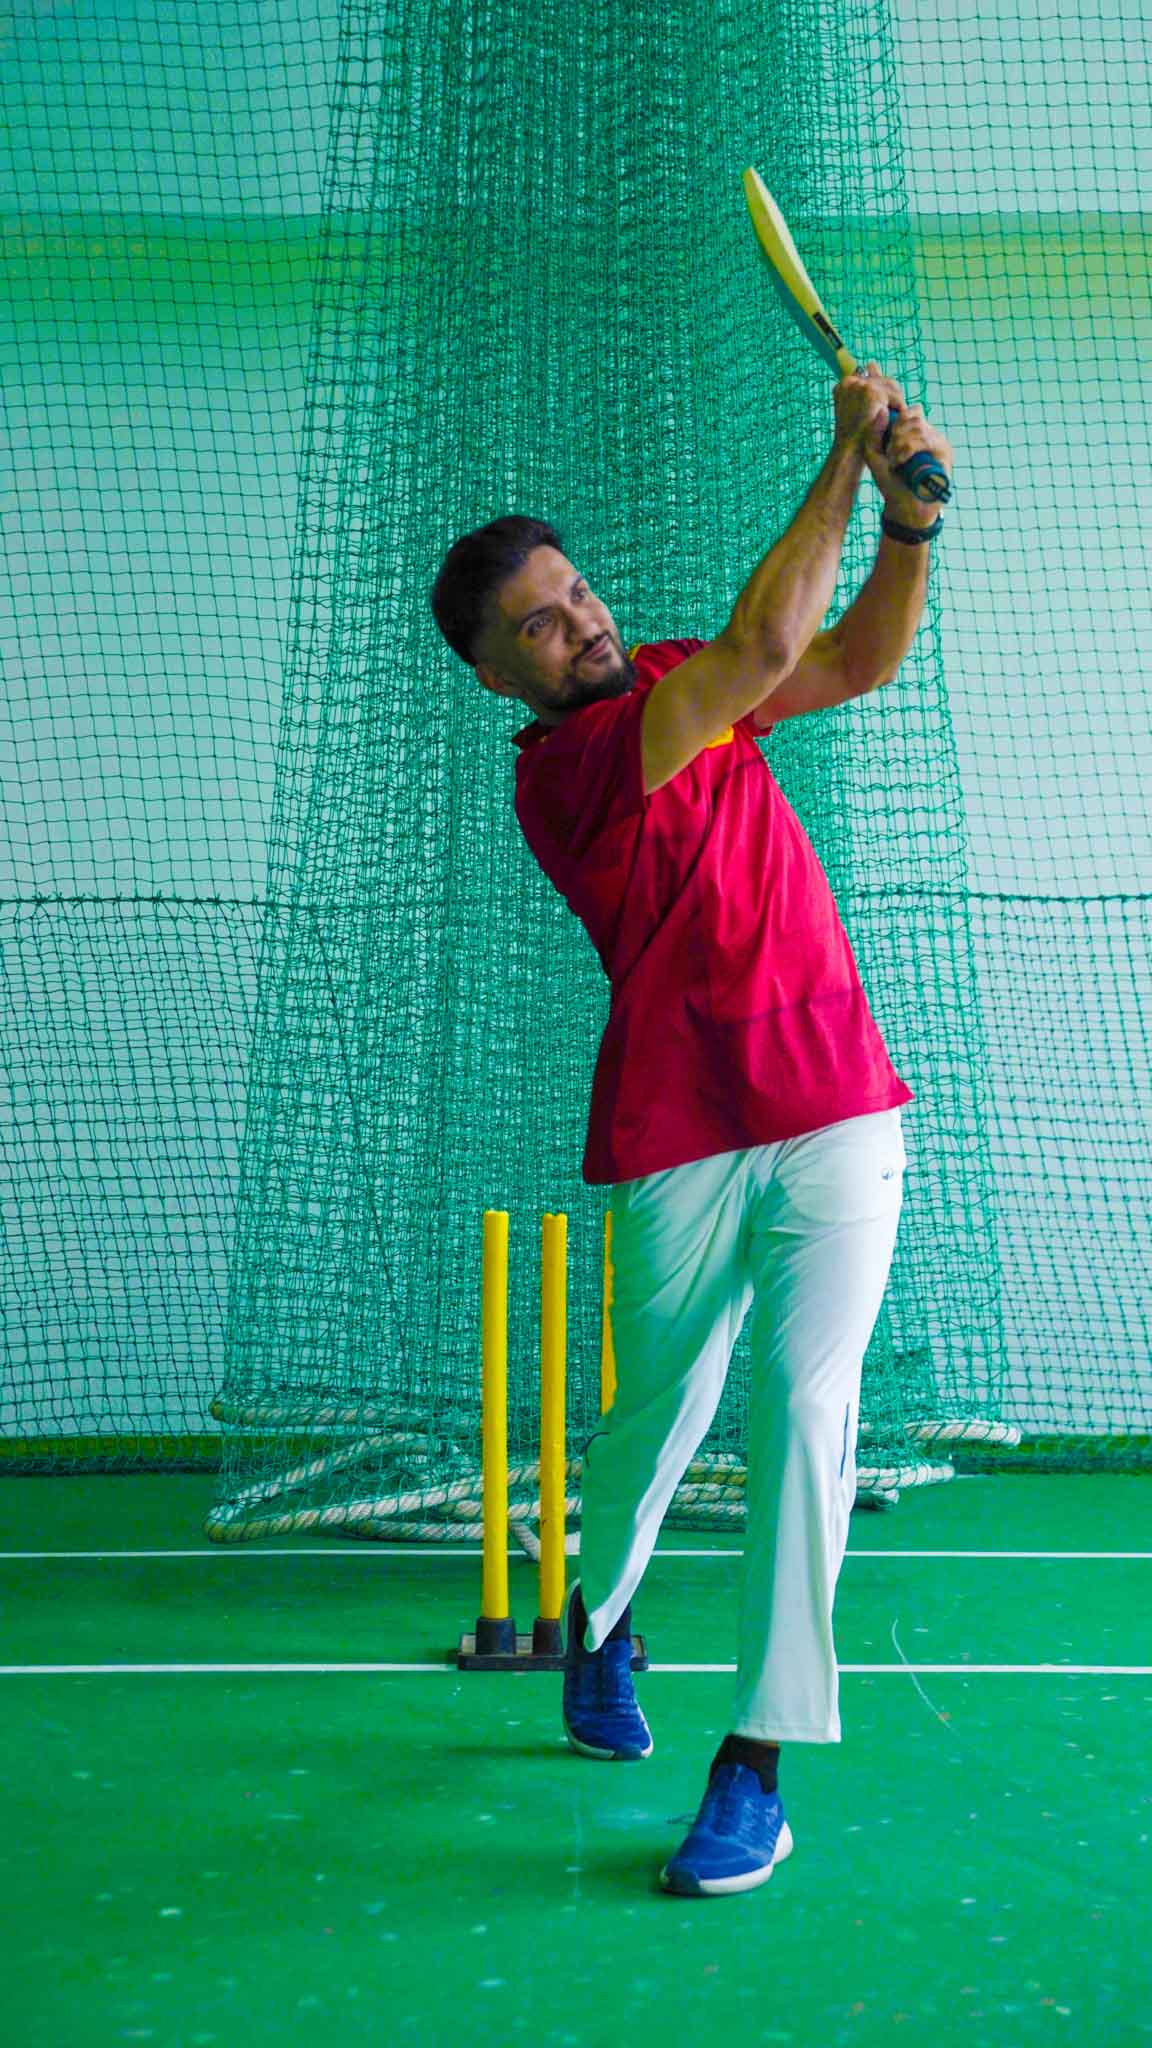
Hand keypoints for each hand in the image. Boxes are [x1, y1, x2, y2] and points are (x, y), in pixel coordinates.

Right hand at [832, 361, 893, 453]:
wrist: (850, 451)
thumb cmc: (853, 436)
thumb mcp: (855, 409)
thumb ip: (862, 390)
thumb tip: (871, 364)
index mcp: (845, 383)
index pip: (872, 378)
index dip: (883, 393)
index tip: (885, 407)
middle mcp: (851, 381)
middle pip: (883, 380)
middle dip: (891, 396)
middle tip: (895, 413)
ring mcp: (861, 385)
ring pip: (891, 387)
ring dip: (896, 402)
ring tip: (897, 417)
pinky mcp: (872, 392)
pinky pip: (894, 396)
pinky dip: (898, 408)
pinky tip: (897, 420)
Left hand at [861, 379, 954, 523]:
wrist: (904, 508)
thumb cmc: (890, 482)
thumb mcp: (874, 456)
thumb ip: (873, 434)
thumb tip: (883, 410)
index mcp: (915, 433)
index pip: (911, 411)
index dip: (897, 419)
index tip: (886, 440)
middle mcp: (929, 435)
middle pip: (913, 417)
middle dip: (896, 433)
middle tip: (888, 453)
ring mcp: (939, 443)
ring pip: (918, 427)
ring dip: (901, 443)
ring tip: (894, 461)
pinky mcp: (944, 454)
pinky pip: (926, 441)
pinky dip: (909, 449)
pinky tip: (900, 462)